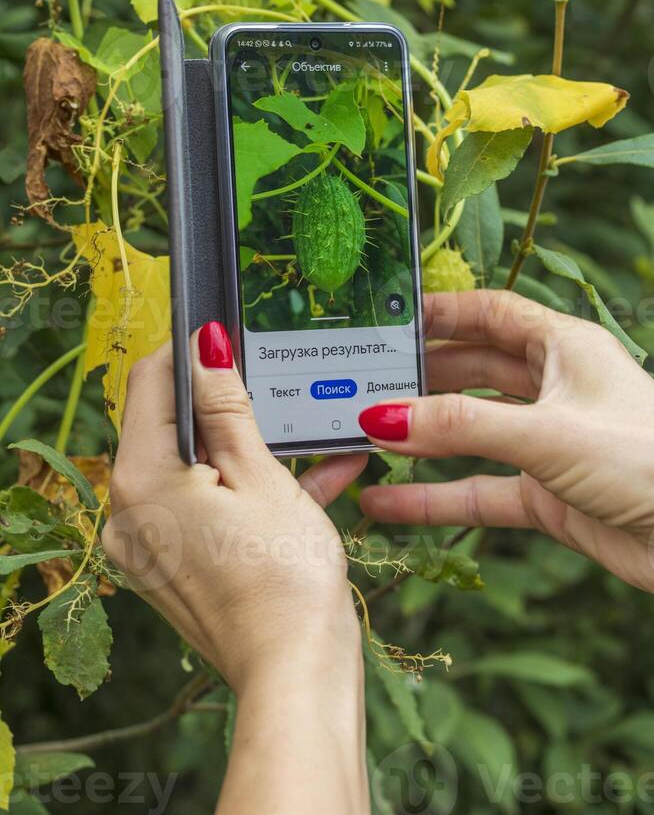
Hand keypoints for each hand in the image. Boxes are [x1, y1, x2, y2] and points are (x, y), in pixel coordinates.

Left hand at [102, 322, 366, 689]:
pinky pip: (207, 507)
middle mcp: (130, 511)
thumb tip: (205, 347)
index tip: (226, 334)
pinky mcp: (175, 564)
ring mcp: (150, 543)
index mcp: (141, 480)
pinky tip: (311, 480)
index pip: (149, 385)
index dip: (189, 352)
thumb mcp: (261, 474)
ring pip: (197, 468)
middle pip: (171, 427)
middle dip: (228, 405)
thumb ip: (227, 406)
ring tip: (310, 438)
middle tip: (277, 388)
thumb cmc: (284, 576)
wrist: (297, 673)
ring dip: (250, 450)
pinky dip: (248, 491)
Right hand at [355, 290, 653, 591]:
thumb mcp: (547, 433)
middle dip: (420, 378)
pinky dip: (434, 498)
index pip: (491, 314)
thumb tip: (381, 417)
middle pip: (472, 372)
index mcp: (565, 347)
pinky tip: (388, 501)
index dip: (442, 313)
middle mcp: (552, 389)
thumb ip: (462, 427)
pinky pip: (477, 491)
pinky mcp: (544, 495)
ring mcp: (546, 444)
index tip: (389, 321)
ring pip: (470, 434)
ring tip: (362, 437)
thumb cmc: (644, 459)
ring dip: (421, 439)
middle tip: (362, 383)